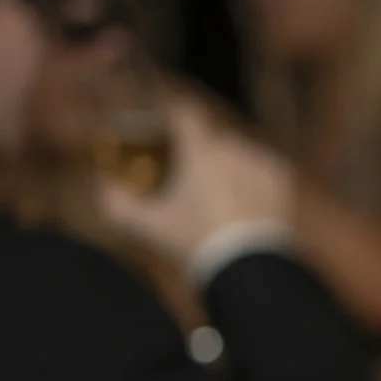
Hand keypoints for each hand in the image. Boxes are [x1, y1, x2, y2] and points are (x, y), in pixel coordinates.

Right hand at [94, 92, 294, 265]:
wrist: (248, 268)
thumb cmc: (193, 243)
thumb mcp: (148, 226)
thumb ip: (116, 203)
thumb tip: (99, 185)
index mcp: (201, 151)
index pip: (185, 112)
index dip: (172, 116)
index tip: (166, 126)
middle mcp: (234, 148)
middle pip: (210, 139)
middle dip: (197, 153)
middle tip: (187, 178)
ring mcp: (260, 162)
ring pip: (236, 153)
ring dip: (225, 166)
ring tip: (216, 196)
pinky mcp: (281, 178)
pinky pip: (260, 167)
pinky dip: (250, 177)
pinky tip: (241, 198)